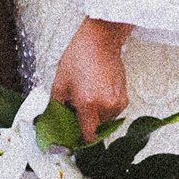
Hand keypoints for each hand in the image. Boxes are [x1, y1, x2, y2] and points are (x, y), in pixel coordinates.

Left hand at [51, 18, 130, 142]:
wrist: (100, 40)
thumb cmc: (80, 56)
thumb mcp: (59, 81)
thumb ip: (56, 107)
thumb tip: (54, 123)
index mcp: (88, 104)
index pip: (88, 136)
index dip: (80, 139)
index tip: (74, 137)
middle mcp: (105, 106)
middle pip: (95, 129)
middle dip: (86, 122)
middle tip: (77, 106)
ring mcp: (117, 103)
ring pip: (104, 121)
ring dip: (95, 115)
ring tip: (88, 94)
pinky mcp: (124, 98)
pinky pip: (112, 112)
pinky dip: (104, 107)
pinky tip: (98, 91)